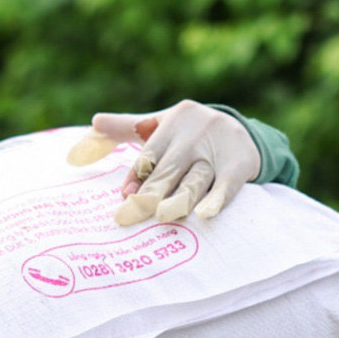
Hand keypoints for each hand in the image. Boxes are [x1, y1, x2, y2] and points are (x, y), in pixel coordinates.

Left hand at [67, 100, 261, 225]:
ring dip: (179, 198)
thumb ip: (127, 126)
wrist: (244, 132)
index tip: (125, 196)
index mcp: (175, 121)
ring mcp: (217, 150)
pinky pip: (226, 187)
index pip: (151, 153)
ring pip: (194, 180)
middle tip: (130, 216)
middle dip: (149, 194)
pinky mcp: (239, 165)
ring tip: (162, 216)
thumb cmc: (191, 133)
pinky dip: (216, 200)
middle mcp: (195, 133)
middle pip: (168, 170)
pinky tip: (204, 214)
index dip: (137, 176)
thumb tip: (94, 122)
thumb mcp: (163, 125)